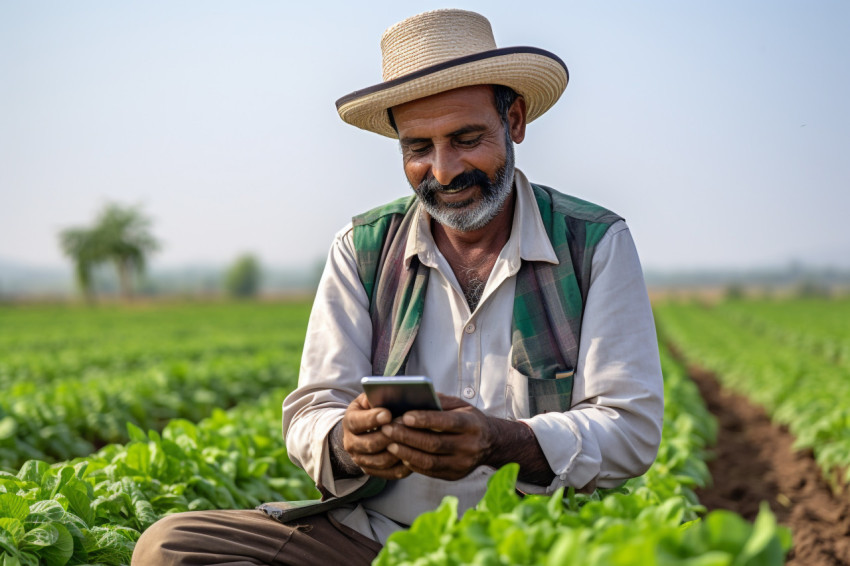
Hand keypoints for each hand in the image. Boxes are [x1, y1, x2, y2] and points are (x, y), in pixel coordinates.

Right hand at [341, 393, 412, 479]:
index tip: (388, 414)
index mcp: (350, 422)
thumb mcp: (371, 399)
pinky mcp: (372, 471)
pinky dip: (403, 466)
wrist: (363, 430)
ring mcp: (360, 459)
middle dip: (390, 437)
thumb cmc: (373, 409)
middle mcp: (350, 443)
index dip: (372, 419)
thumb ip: (378, 397)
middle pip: (370, 444)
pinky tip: (416, 456)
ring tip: (414, 442)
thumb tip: (395, 394)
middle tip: (407, 429)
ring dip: (399, 452)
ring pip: (381, 461)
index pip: (357, 422)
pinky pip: (389, 473)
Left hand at [380, 394, 495, 480]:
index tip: (404, 416)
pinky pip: (429, 471)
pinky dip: (413, 463)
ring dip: (406, 452)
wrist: (490, 444)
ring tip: (389, 443)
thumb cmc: (470, 420)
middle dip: (408, 436)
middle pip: (434, 443)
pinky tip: (400, 454)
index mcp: (472, 425)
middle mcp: (469, 446)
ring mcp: (462, 464)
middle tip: (387, 429)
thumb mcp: (460, 405)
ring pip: (429, 461)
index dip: (425, 420)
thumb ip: (440, 401)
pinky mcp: (454, 475)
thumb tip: (414, 397)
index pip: (447, 422)